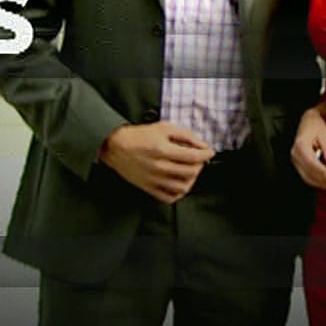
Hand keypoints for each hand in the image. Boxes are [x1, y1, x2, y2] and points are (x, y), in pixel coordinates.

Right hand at [99, 122, 213, 203]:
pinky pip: (168, 198)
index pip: (193, 157)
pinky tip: (180, 183)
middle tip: (199, 159)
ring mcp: (153, 180)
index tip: (209, 152)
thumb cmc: (139, 135)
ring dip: (192, 180)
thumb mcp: (164, 127)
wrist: (116, 146)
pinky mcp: (148, 188)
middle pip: (190, 172)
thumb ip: (185, 135)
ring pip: (182, 187)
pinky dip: (178, 193)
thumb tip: (202, 144)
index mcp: (163, 150)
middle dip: (200, 165)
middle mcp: (159, 167)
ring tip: (190, 171)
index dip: (206, 154)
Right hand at [291, 106, 325, 192]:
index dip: (323, 173)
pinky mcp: (297, 162)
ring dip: (319, 184)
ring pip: (306, 177)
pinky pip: (305, 175)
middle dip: (323, 181)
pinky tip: (324, 183)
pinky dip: (315, 181)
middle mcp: (295, 154)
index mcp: (301, 145)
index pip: (312, 163)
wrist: (308, 120)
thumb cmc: (317, 126)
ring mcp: (294, 159)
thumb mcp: (325, 135)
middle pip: (308, 172)